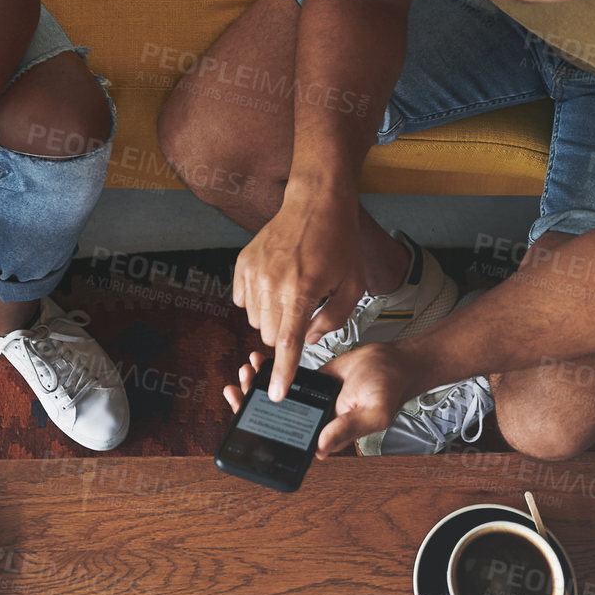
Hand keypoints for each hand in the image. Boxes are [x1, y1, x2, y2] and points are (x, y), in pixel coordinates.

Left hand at [222, 344, 424, 458]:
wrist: (393, 361)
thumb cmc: (389, 389)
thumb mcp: (372, 411)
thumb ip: (348, 428)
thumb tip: (322, 448)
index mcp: (326, 437)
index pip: (288, 444)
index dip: (263, 434)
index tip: (244, 416)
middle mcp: (314, 423)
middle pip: (274, 421)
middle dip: (250, 407)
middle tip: (237, 390)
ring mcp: (310, 403)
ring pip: (275, 400)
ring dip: (256, 387)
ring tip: (246, 371)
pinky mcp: (309, 384)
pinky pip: (283, 380)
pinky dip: (269, 371)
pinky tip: (259, 361)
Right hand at [232, 191, 364, 399]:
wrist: (316, 201)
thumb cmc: (338, 241)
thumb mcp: (351, 286)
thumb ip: (332, 320)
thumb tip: (308, 339)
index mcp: (301, 291)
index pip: (287, 344)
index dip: (281, 373)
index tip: (275, 393)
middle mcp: (272, 283)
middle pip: (269, 336)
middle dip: (286, 333)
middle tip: (303, 312)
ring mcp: (253, 271)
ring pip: (254, 320)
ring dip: (271, 317)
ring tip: (291, 293)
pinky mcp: (242, 263)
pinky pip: (242, 300)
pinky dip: (257, 300)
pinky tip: (275, 283)